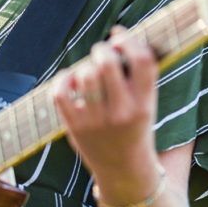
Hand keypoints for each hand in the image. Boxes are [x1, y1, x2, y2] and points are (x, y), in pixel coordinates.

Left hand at [52, 30, 157, 180]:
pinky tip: (71, 80)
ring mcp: (95, 121)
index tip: (119, 35)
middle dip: (102, 49)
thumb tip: (118, 36)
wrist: (124, 170)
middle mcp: (121, 113)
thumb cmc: (135, 128)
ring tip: (89, 69)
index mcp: (144, 104)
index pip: (142, 61)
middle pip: (107, 63)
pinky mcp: (74, 127)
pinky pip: (60, 92)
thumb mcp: (147, 105)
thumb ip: (137, 76)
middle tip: (102, 52)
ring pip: (84, 75)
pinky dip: (64, 79)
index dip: (129, 40)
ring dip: (85, 65)